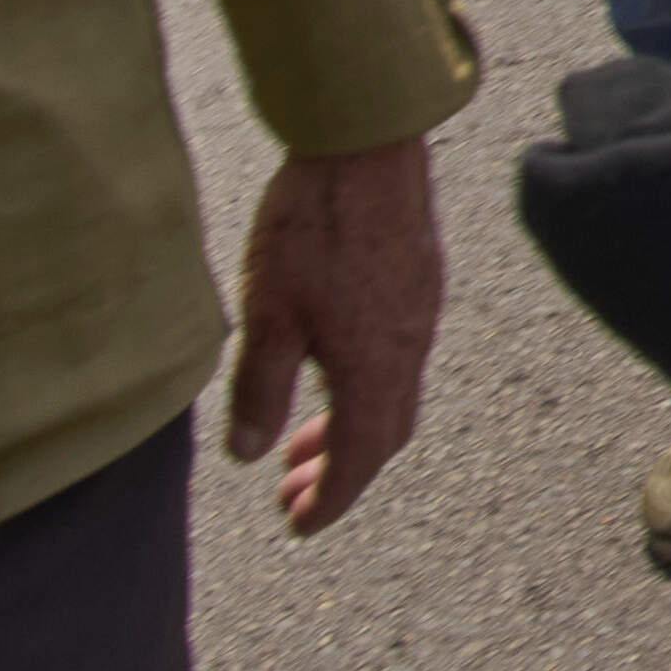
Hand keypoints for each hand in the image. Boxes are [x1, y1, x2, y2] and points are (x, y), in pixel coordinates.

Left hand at [223, 138, 444, 534]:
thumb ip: (259, 391)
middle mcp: (408, 350)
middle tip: (291, 490)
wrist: (367, 146)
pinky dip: (365, 389)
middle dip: (340, 474)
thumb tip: (250, 453)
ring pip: (395, 397)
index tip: (297, 524)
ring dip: (351, 429)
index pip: (358, 460)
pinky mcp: (420, 285)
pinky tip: (329, 367)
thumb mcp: (267, 316)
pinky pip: (401, 361)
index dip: (328, 501)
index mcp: (374, 369)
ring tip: (301, 436)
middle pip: (385, 436)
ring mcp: (421, 316)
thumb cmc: (314, 227)